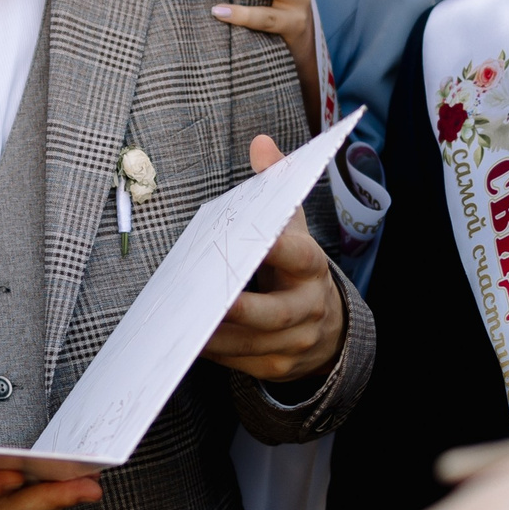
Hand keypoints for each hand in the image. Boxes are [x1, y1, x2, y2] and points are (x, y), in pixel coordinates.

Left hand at [202, 134, 346, 385]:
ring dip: (215, 335)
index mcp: (310, 266)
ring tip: (179, 324)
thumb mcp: (293, 225)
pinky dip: (214, 352)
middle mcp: (308, 306)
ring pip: (251, 343)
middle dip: (239, 309)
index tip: (252, 243)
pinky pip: (240, 362)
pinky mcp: (278, 366)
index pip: (297, 256)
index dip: (276, 250)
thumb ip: (276, 185)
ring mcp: (295, 341)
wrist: (329, 326)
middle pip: (273, 313)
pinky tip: (187, 341)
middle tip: (203, 300)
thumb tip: (261, 143)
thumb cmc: (296, 267)